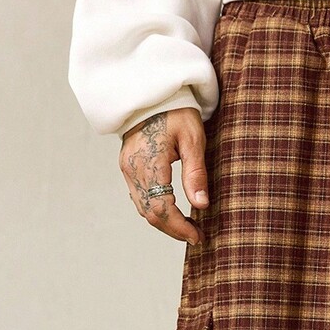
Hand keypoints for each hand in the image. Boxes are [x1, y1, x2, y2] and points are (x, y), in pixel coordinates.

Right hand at [119, 108, 209, 245]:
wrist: (152, 92)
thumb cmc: (177, 111)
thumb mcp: (193, 138)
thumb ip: (196, 173)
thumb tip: (202, 205)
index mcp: (148, 161)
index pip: (161, 207)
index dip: (179, 227)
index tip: (197, 236)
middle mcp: (132, 168)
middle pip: (150, 213)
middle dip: (173, 229)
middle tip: (196, 236)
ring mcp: (127, 168)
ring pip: (143, 208)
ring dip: (164, 223)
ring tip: (187, 228)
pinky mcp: (127, 167)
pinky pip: (139, 198)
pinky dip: (155, 210)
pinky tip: (173, 213)